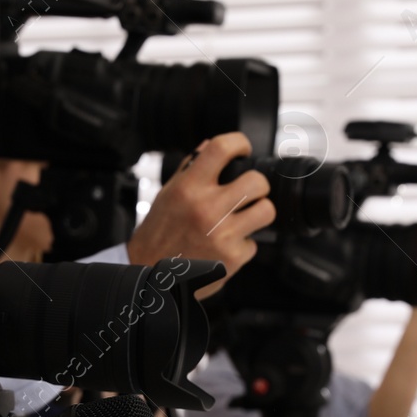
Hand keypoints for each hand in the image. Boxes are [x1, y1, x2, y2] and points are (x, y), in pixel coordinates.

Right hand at [126, 132, 272, 296]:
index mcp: (188, 188)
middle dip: (258, 185)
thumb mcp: (167, 194)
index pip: (222, 148)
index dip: (240, 143)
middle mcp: (206, 208)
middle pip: (257, 182)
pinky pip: (253, 243)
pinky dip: (243, 245)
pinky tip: (226, 245)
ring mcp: (222, 234)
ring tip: (246, 217)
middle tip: (250, 192)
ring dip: (259, 212)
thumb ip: (190, 169)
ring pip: (266, 211)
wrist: (150, 273)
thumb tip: (210, 146)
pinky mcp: (232, 257)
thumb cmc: (158, 233)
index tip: (243, 150)